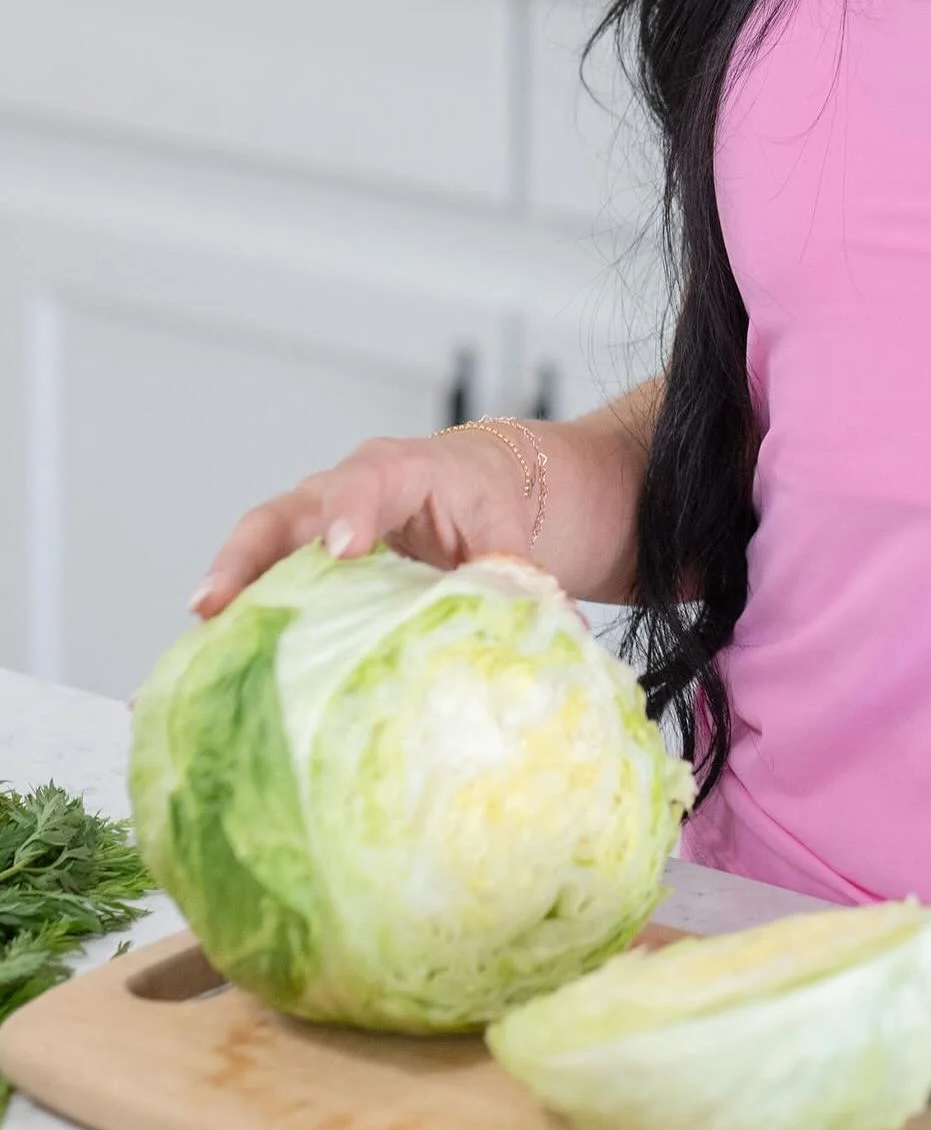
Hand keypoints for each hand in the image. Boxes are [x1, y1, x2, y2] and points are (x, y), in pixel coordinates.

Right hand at [192, 428, 536, 617]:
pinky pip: (259, 577)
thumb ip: (510, 578)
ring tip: (195, 646)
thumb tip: (536, 639)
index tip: (342, 550)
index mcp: (403, 470)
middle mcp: (341, 489)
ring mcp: (310, 521)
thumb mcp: (507, 532)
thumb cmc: (487, 501)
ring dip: (224, 595)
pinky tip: (209, 659)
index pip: (370, 482)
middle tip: (213, 604)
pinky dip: (234, 614)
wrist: (475, 482)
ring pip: (256, 548)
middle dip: (244, 557)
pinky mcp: (298, 554)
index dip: (351, 512)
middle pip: (283, 514)